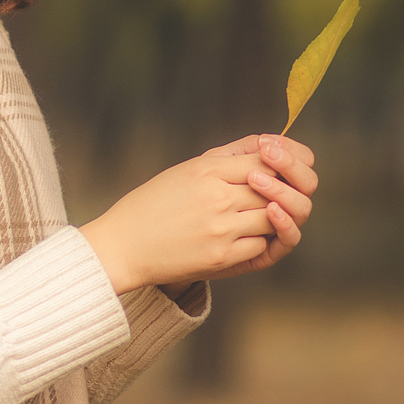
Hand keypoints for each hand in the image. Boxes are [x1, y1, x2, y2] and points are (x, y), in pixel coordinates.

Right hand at [78, 134, 317, 293]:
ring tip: (262, 214)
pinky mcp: (222, 257)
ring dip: (273, 216)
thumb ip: (227, 157)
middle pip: (274, 187)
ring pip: (274, 217)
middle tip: (277, 192)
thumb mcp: (185, 170)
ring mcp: (222, 229)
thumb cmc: (152, 205)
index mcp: (206, 170)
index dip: (279, 162)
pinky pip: (261, 246)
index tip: (277, 167)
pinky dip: (260, 240)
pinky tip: (246, 236)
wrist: (122, 246)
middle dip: (281, 189)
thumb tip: (268, 146)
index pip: (264, 159)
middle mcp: (217, 197)